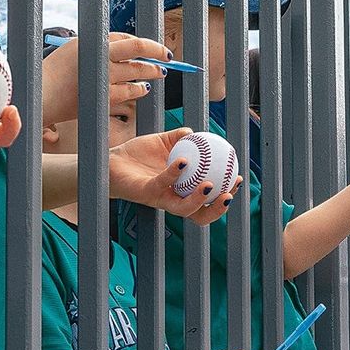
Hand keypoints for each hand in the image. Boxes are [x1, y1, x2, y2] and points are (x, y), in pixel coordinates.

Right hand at [41, 33, 171, 125]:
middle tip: (166, 57)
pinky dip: (139, 89)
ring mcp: (105, 76)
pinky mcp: (105, 96)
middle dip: (156, 53)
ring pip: (138, 71)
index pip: (126, 38)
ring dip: (151, 72)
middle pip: (138, 49)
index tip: (151, 47)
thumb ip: (97, 47)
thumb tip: (124, 48)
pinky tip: (143, 89)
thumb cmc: (53, 72)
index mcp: (93, 41)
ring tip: (159, 73)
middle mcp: (101, 55)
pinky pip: (130, 91)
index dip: (143, 43)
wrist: (41, 95)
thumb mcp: (73, 50)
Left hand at [108, 129, 239, 224]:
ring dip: (198, 200)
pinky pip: (163, 184)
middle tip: (229, 192)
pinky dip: (174, 173)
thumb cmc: (138, 154)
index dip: (225, 197)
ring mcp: (159, 198)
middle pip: (200, 216)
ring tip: (209, 184)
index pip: (207, 202)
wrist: (111, 159)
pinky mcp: (145, 192)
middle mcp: (172, 200)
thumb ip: (180, 138)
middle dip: (218, 209)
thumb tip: (197, 133)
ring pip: (182, 210)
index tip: (238, 180)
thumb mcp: (164, 143)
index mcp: (181, 191)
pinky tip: (183, 160)